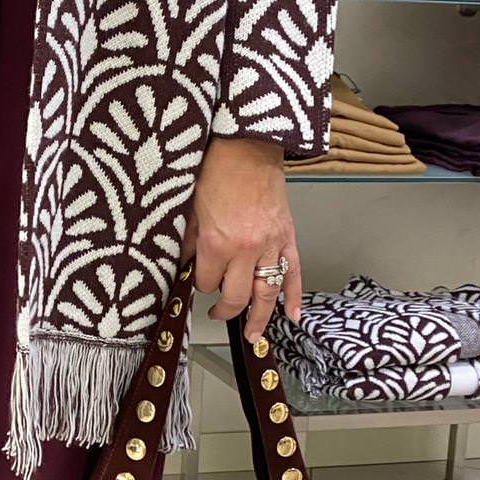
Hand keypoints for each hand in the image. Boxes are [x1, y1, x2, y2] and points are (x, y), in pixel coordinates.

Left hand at [180, 136, 301, 341]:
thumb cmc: (219, 169)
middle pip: (236, 296)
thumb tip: (186, 263)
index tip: (197, 279)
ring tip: (254, 334)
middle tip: (217, 314)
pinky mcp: (287, 237)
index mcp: (218, 242)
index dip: (200, 283)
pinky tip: (291, 316)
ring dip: (260, 317)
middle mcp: (246, 249)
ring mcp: (270, 245)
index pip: (207, 282)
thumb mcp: (192, 207)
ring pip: (267, 293)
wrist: (248, 145)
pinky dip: (293, 296)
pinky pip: (293, 273)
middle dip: (226, 309)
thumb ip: (190, 240)